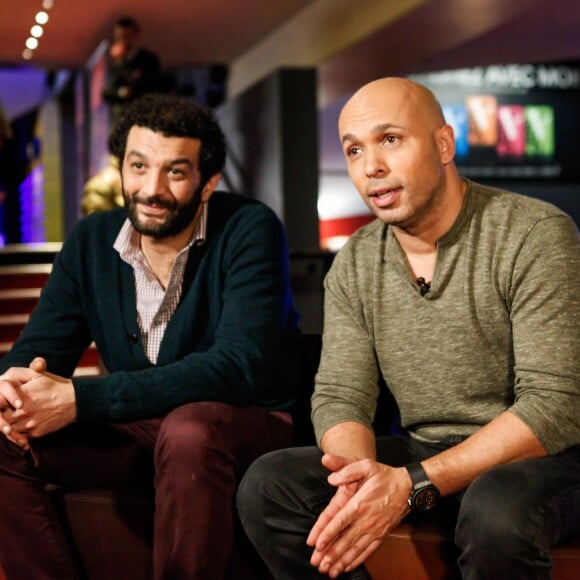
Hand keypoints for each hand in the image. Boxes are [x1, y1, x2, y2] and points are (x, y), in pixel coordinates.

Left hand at [1, 362, 75, 438]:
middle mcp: (23, 411)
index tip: (3, 402)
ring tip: (15, 418)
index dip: (0, 403)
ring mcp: (29, 424)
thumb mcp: (38, 375)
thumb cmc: (56, 386)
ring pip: (9, 428)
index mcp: (21, 395)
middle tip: (9, 410)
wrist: (75, 401)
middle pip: (2, 417)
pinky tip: (24, 424)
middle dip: (4, 414)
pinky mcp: (35, 433)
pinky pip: (20, 436)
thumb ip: (18, 373)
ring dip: (9, 424)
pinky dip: (18, 432)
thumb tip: (3, 377)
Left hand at [308, 453, 411, 577]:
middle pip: (345, 540)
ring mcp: (375, 530)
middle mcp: (366, 520)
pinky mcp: (381, 534)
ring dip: (341, 561)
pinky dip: (357, 560)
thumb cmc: (385, 476)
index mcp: (360, 504)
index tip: (317, 545)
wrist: (408, 487)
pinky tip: (348, 567)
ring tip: (329, 571)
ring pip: (355, 549)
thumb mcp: (366, 466)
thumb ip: (347, 470)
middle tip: (318, 564)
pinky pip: (368, 551)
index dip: (328, 534)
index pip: (340, 522)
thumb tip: (331, 478)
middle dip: (331, 554)